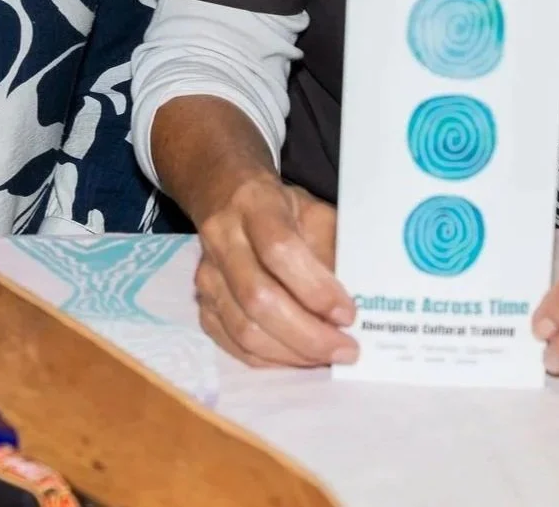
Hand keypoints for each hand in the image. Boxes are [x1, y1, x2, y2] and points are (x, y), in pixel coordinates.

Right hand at [193, 174, 358, 367]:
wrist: (226, 198)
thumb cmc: (282, 208)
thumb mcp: (315, 212)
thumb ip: (333, 250)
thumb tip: (356, 302)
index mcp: (255, 204)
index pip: (279, 250)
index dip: (314, 288)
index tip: (348, 314)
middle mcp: (222, 238)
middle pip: (259, 299)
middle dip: (308, 334)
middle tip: (346, 350)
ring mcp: (206, 275)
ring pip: (244, 329)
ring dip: (292, 353)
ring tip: (328, 356)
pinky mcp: (202, 303)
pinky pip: (234, 344)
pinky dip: (271, 360)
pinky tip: (299, 357)